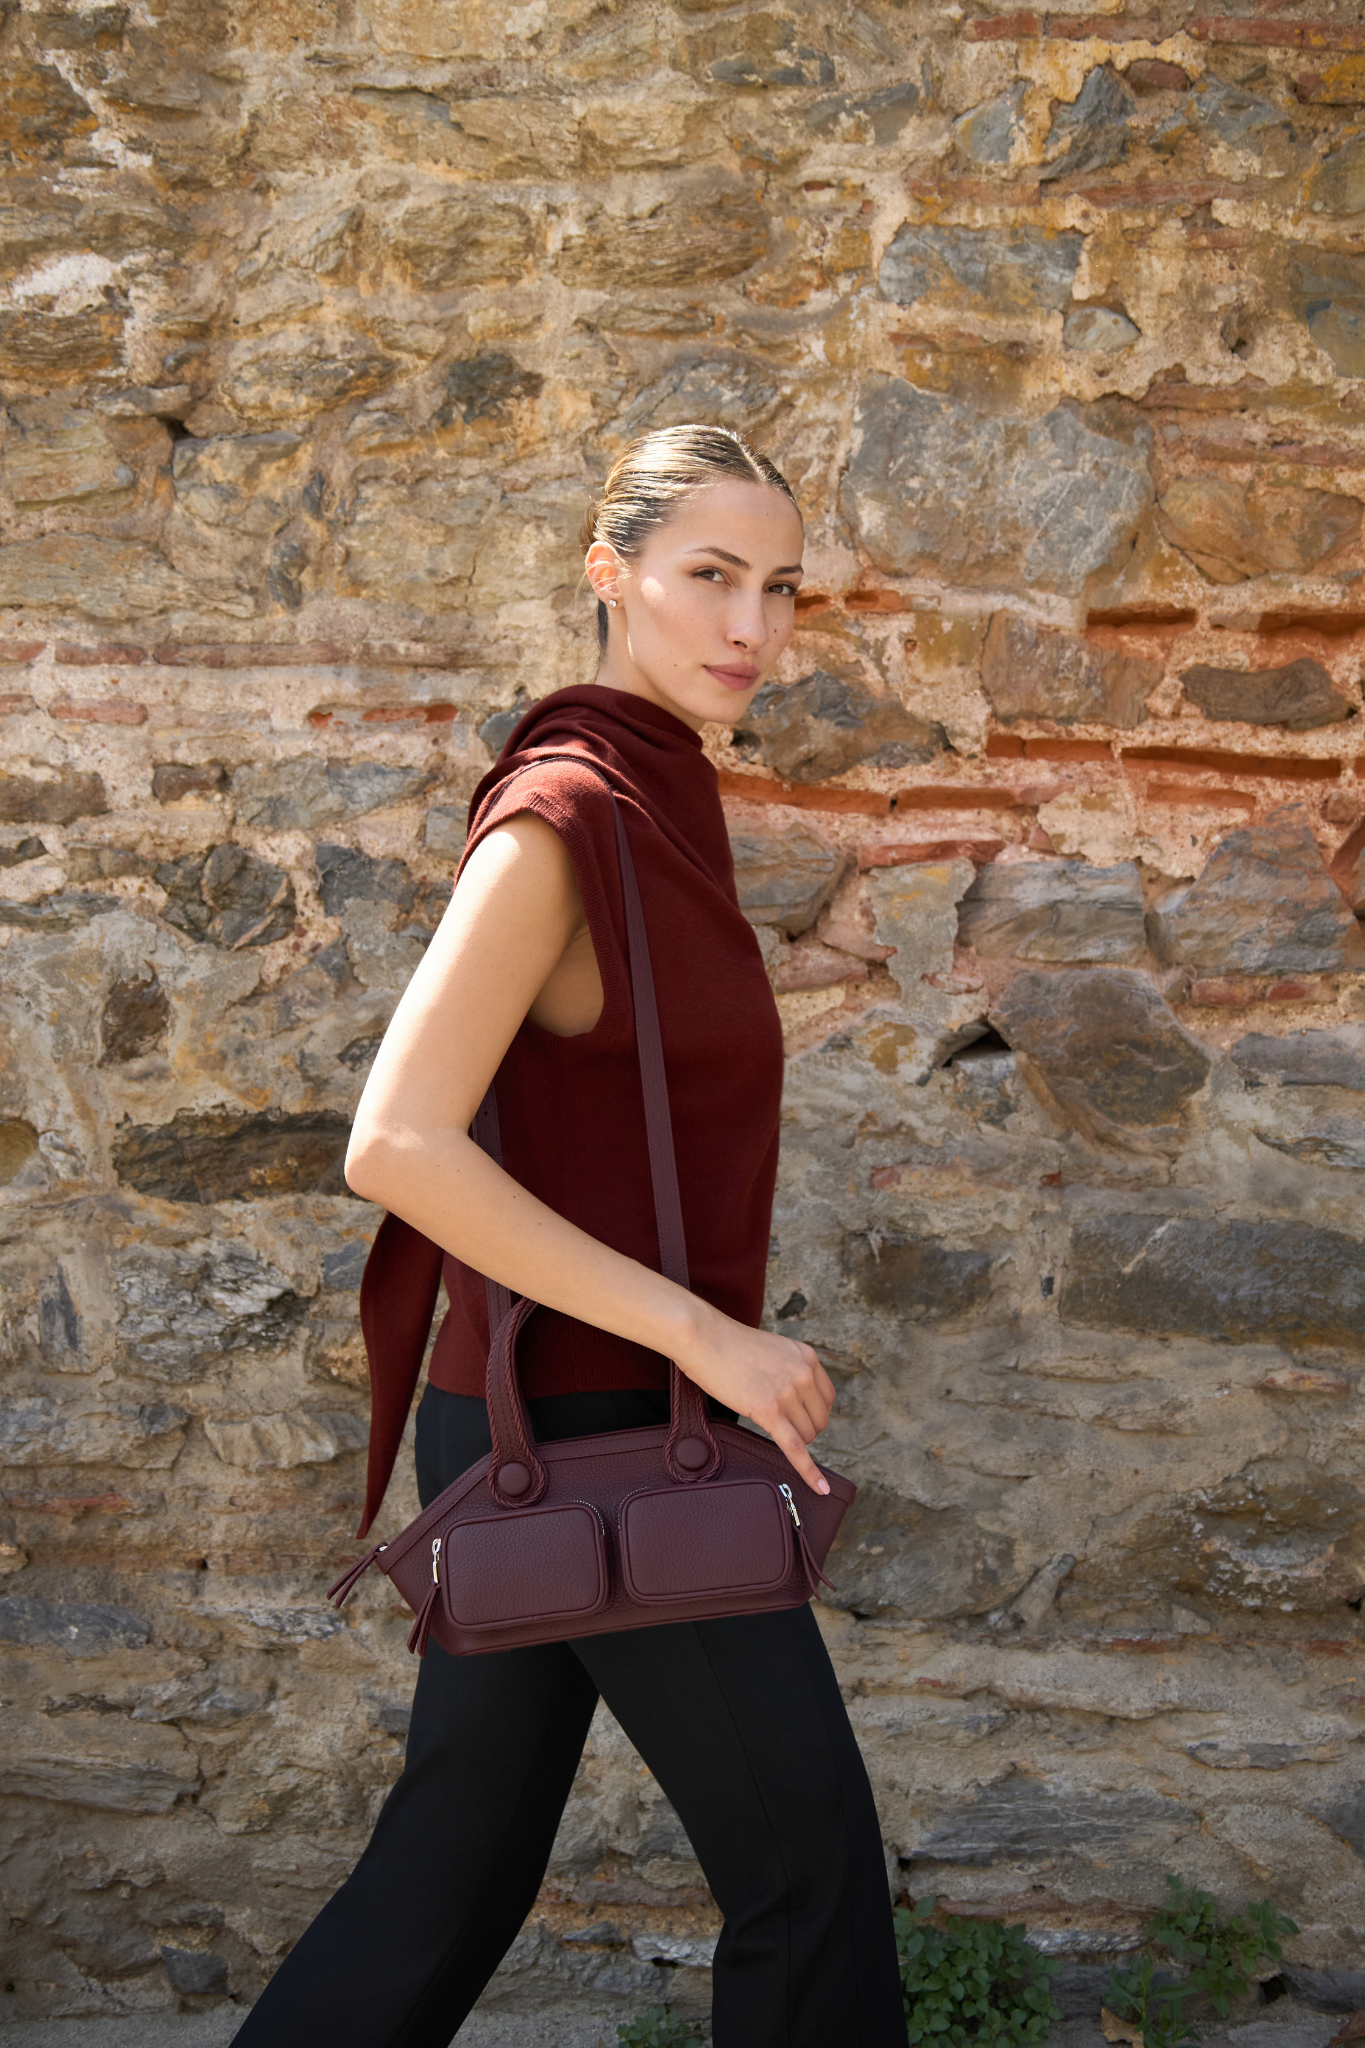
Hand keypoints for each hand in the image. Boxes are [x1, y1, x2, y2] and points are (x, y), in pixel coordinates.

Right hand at [673, 1305, 835, 1494]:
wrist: (704, 1338)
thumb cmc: (729, 1345)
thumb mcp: (774, 1350)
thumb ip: (790, 1370)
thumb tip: (795, 1396)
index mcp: (807, 1357)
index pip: (827, 1398)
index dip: (813, 1412)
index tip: (799, 1417)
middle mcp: (804, 1374)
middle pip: (819, 1420)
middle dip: (802, 1427)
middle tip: (777, 1422)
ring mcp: (787, 1393)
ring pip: (806, 1435)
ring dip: (793, 1439)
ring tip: (767, 1425)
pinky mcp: (768, 1411)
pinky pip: (795, 1448)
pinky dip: (808, 1471)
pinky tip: (819, 1488)